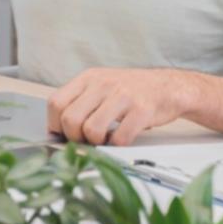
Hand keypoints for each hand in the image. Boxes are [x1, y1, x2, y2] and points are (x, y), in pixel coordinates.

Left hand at [48, 68, 197, 145]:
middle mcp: (102, 84)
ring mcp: (122, 96)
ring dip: (95, 143)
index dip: (55, 124)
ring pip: (91, 130)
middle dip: (74, 137)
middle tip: (85, 140)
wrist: (168, 86)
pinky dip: (116, 145)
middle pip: (70, 119)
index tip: (61, 135)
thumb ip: (79, 102)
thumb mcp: (99, 86)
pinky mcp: (142, 110)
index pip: (56, 103)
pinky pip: (119, 137)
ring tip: (103, 140)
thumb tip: (56, 129)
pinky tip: (119, 139)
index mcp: (87, 78)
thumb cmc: (129, 91)